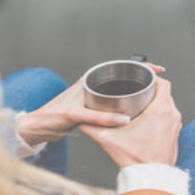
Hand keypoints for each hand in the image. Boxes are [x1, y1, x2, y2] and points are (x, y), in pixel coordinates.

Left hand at [16, 63, 165, 146]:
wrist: (36, 128)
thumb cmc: (50, 117)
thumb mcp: (76, 115)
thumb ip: (99, 118)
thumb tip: (122, 120)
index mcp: (88, 80)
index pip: (119, 67)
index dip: (139, 66)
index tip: (155, 69)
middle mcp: (91, 86)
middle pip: (122, 78)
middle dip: (141, 78)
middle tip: (158, 82)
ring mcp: (92, 97)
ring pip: (119, 91)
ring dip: (134, 92)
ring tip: (149, 96)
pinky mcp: (91, 109)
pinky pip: (114, 104)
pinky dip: (125, 105)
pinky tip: (132, 113)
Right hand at [77, 76, 181, 168]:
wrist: (150, 180)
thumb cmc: (134, 160)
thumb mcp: (108, 140)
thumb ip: (91, 127)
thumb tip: (79, 120)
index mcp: (160, 110)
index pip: (162, 83)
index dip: (152, 78)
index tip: (142, 79)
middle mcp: (172, 115)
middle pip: (166, 93)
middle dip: (153, 90)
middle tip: (139, 91)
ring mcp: (176, 126)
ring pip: (169, 106)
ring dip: (158, 103)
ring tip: (143, 104)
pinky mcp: (175, 136)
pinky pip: (171, 118)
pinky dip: (162, 116)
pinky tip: (149, 120)